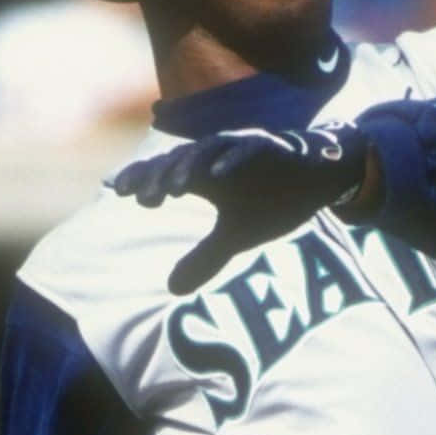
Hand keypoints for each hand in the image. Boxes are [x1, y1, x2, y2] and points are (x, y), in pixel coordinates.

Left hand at [112, 124, 371, 292]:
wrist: (320, 180)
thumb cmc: (274, 201)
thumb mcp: (236, 237)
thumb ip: (205, 257)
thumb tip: (171, 287)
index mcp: (205, 175)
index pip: (165, 174)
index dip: (141, 180)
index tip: (115, 191)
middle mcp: (218, 159)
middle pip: (180, 161)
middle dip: (158, 177)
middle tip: (140, 197)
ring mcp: (243, 149)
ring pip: (208, 151)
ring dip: (190, 167)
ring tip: (173, 187)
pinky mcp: (272, 146)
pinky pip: (249, 150)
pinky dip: (234, 160)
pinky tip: (219, 175)